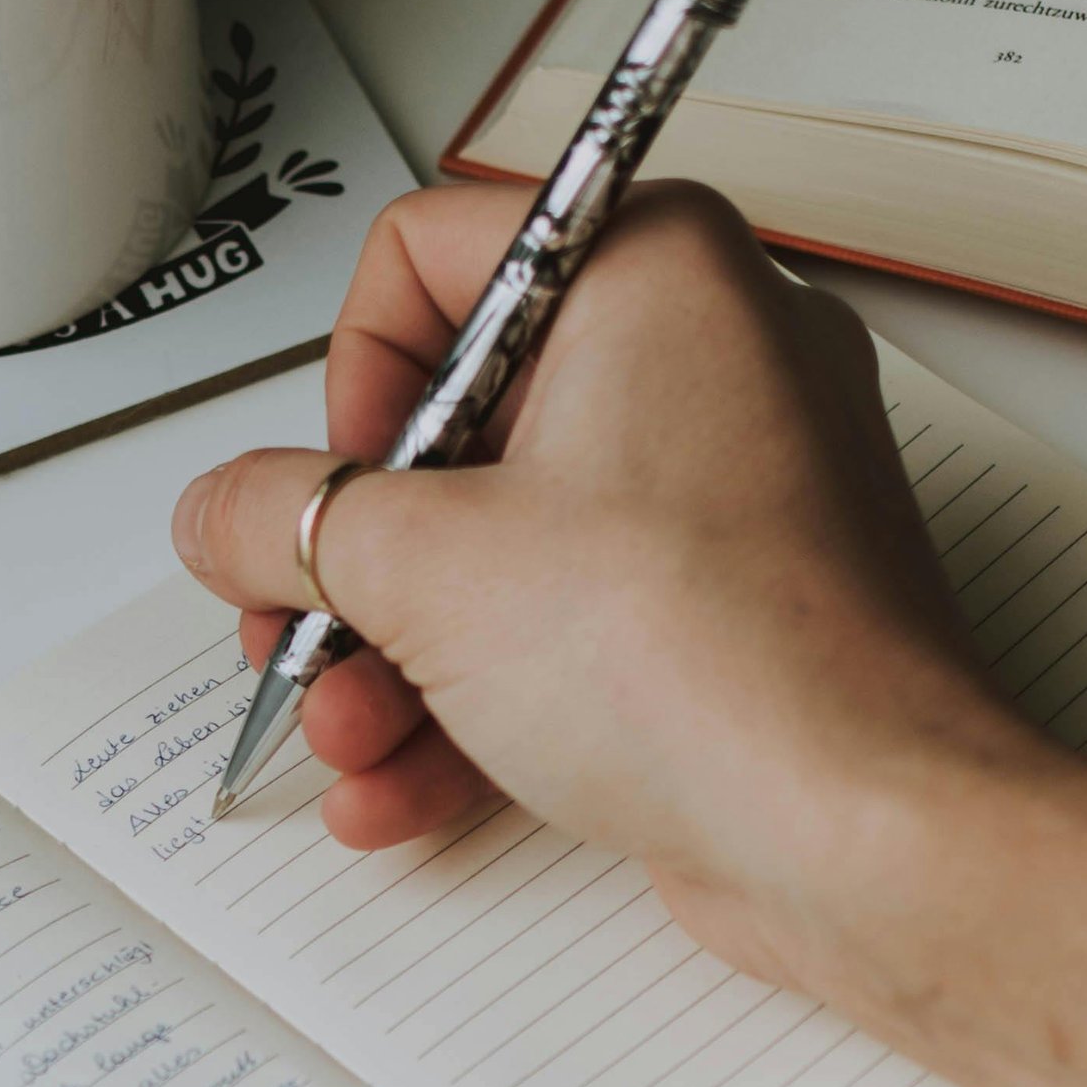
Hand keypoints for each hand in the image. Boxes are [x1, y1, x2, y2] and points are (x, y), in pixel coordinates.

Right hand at [176, 179, 1010, 933]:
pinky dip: (481, 701)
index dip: (350, 381)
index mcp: (653, 270)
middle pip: (459, 424)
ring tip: (349, 735)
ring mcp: (730, 495)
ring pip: (508, 547)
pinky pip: (572, 632)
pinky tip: (404, 787)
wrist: (863, 832)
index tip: (328, 484)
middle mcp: (709, 359)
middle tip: (302, 623)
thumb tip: (224, 511)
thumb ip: (284, 520)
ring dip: (398, 652)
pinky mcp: (733, 615)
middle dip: (356, 558)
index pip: (432, 254)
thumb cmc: (714, 660)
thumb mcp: (423, 568)